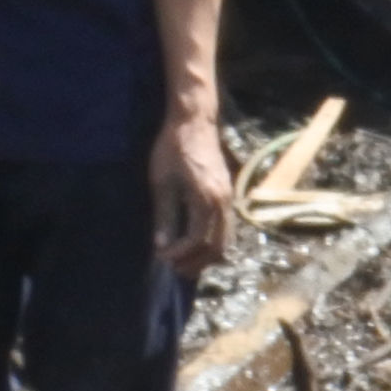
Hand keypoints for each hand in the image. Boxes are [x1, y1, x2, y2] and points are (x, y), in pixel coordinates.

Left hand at [148, 110, 231, 279]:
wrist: (195, 121)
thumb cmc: (173, 148)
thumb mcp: (162, 182)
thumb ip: (164, 216)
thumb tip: (161, 246)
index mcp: (206, 198)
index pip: (196, 239)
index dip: (179, 254)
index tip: (161, 258)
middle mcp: (224, 202)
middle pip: (216, 246)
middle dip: (195, 262)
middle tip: (174, 269)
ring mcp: (229, 199)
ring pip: (225, 240)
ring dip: (206, 256)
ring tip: (186, 264)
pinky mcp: (228, 195)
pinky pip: (227, 229)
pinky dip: (214, 243)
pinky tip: (198, 246)